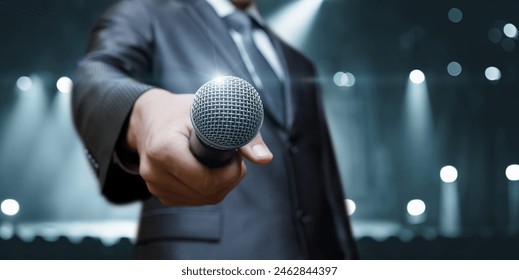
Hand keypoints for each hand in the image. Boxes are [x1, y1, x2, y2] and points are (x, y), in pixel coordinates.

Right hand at [125, 88, 272, 205]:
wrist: (150, 118)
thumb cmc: (182, 111)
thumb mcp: (210, 111)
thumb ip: (243, 135)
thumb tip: (265, 159)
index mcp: (163, 149)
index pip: (205, 180)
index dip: (229, 171)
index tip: (234, 154)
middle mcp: (154, 171)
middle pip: (206, 193)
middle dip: (229, 178)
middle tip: (233, 158)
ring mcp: (155, 185)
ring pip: (202, 199)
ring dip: (220, 185)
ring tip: (220, 161)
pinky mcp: (160, 193)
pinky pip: (194, 200)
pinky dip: (207, 189)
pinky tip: (207, 170)